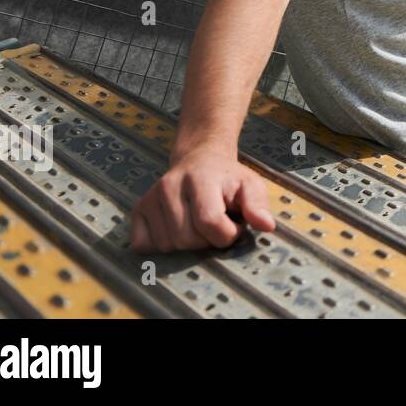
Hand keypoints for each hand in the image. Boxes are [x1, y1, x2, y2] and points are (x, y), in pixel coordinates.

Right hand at [130, 145, 275, 252]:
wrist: (200, 160)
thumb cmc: (228, 178)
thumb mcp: (250, 185)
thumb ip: (258, 205)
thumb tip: (266, 225)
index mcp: (200, 178)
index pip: (209, 222)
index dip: (227, 234)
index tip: (235, 225)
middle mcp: (170, 186)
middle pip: (187, 238)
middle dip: (208, 240)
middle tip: (215, 222)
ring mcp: (151, 197)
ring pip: (168, 245)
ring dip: (187, 243)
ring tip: (197, 223)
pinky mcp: (138, 209)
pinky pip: (144, 245)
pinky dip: (163, 246)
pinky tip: (177, 229)